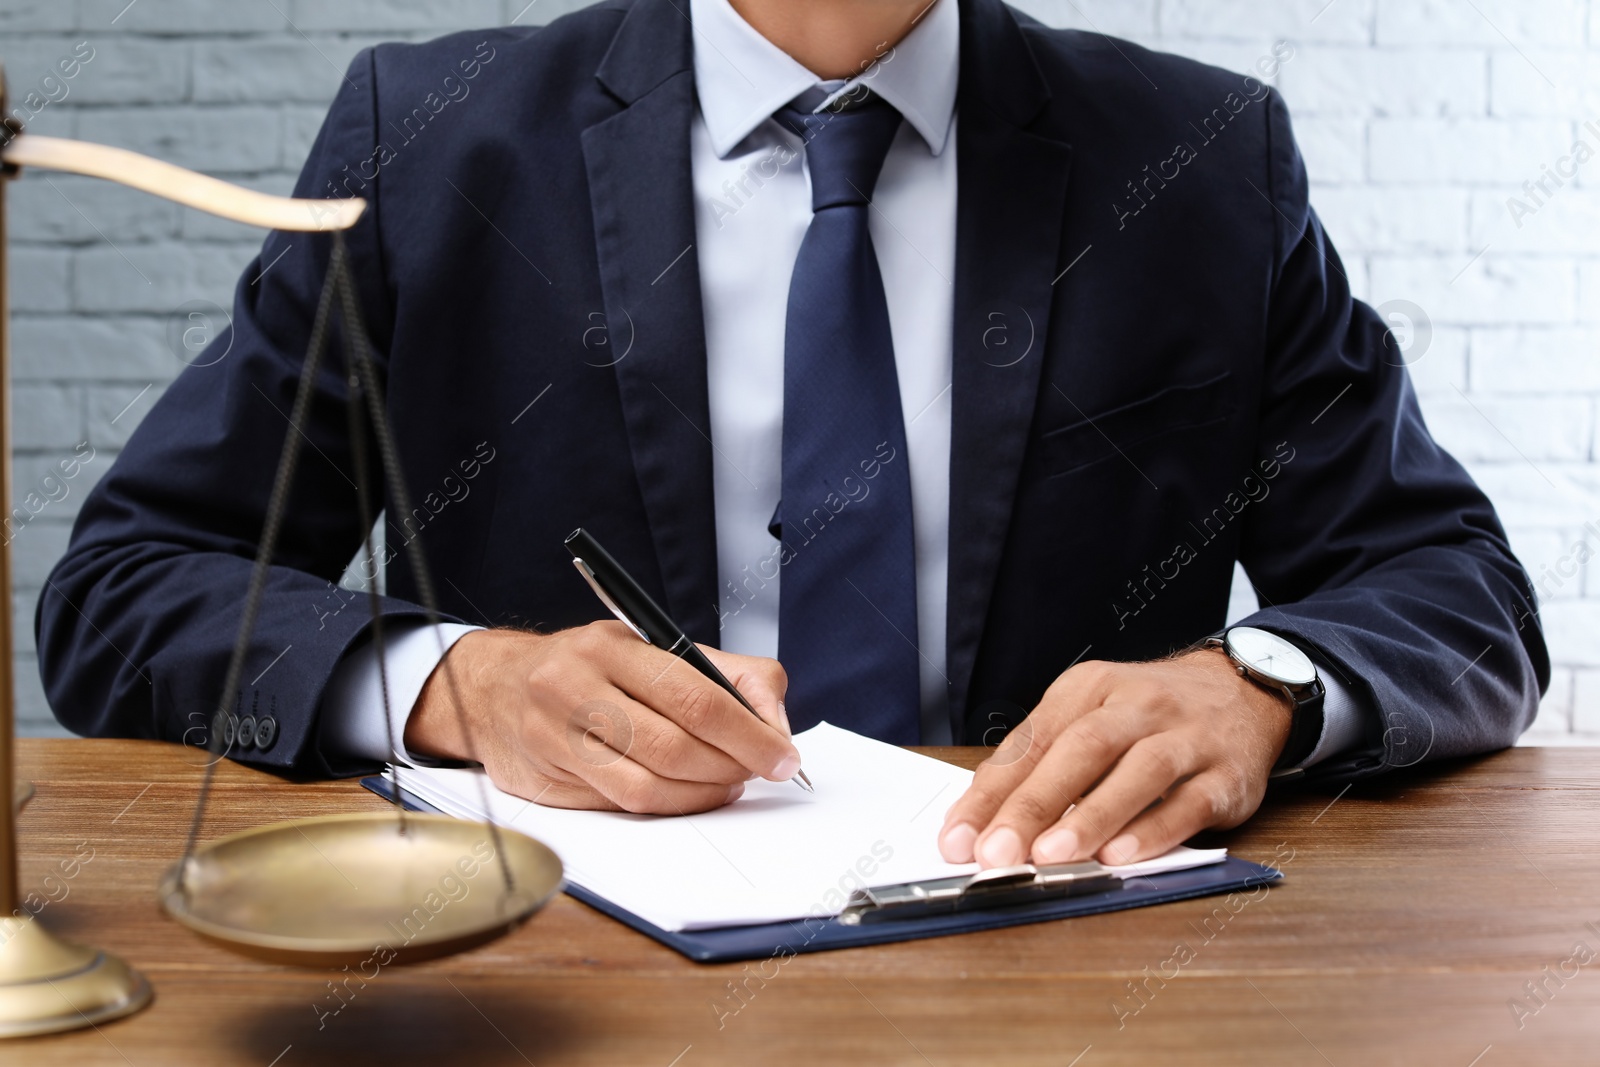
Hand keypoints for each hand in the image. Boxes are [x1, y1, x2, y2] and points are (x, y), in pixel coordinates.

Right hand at [403, 623, 800, 813]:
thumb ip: (728, 676)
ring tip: (729, 784)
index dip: (750, 734)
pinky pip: (622, 806)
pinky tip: (689, 794)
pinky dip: (670, 806)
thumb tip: (776, 725)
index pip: (696, 697)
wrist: (494, 689)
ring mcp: (554, 739)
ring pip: (648, 787)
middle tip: (760, 772)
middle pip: (674, 747)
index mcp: (610, 647)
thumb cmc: (591, 668)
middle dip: (733, 767)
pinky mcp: (546, 782)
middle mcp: (574, 688)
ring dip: (704, 794)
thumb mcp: (655, 647)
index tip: (784, 756)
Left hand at [938, 651, 1291, 867]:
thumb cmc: (1148, 716)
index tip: (957, 839)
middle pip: (1080, 750)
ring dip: (1091, 817)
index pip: (1030, 742)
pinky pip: (1190, 802)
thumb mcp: (1089, 716)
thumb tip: (984, 821)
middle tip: (996, 853)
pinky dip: (1154, 830)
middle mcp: (1137, 706)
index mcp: (1088, 689)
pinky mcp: (1227, 774)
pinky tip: (1121, 855)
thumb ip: (1043, 763)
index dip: (990, 794)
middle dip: (1032, 805)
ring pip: (1139, 773)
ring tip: (1052, 857)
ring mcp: (1188, 737)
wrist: (1242, 689)